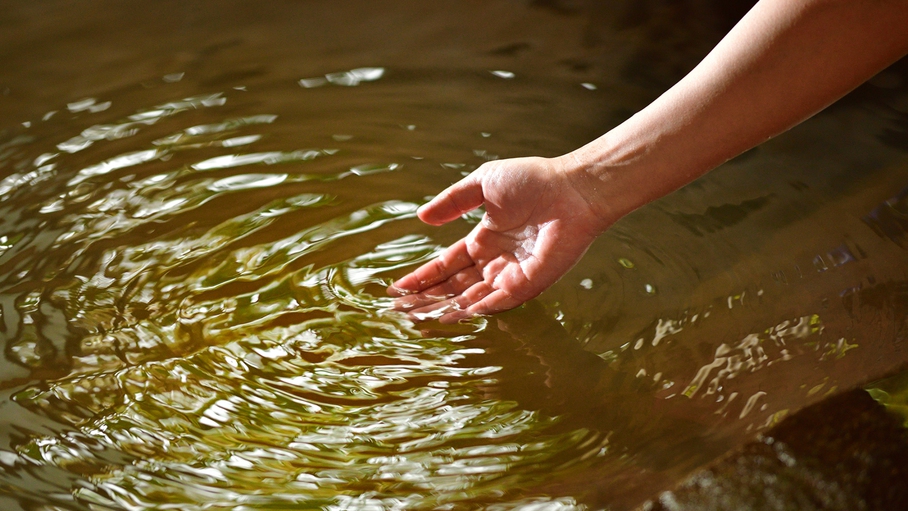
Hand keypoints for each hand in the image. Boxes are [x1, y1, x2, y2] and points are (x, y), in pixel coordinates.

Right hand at [388, 156, 609, 322]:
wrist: (571, 190)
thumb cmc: (533, 180)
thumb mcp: (483, 184)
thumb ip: (453, 201)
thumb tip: (422, 218)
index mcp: (484, 239)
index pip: (447, 265)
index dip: (423, 277)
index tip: (399, 288)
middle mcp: (496, 261)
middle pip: (454, 286)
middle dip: (427, 298)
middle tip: (400, 309)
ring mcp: (512, 274)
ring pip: (471, 297)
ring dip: (444, 307)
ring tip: (417, 316)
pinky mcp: (529, 283)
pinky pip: (498, 301)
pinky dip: (476, 310)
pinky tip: (452, 315)